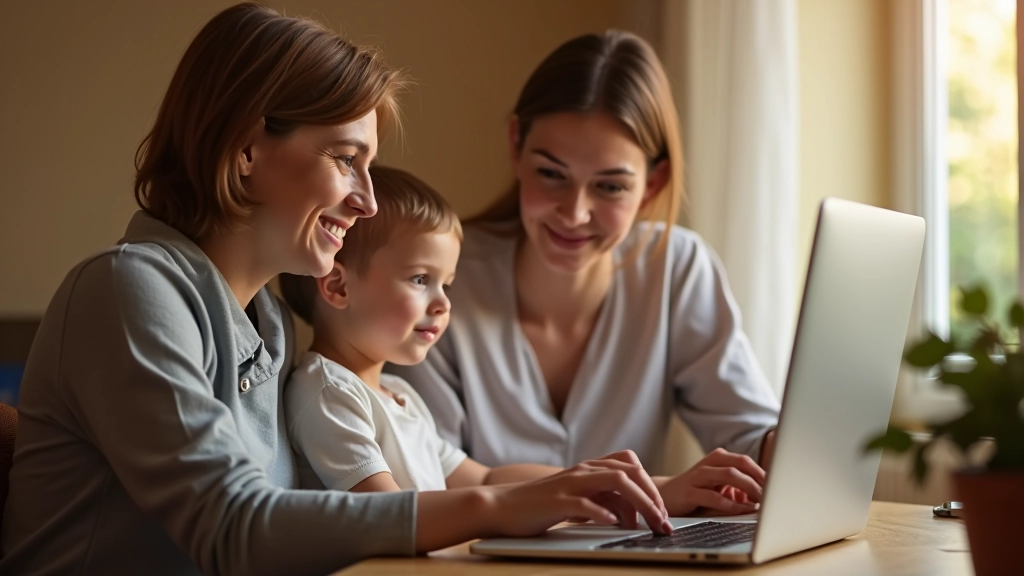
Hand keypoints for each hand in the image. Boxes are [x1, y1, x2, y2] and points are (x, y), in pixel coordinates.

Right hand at [485, 450, 672, 536]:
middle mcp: (582, 471)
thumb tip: (631, 514)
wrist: (501, 506)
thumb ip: (602, 499)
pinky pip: (584, 502)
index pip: (630, 465)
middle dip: (652, 496)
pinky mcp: (556, 501)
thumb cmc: (541, 506)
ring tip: (649, 525)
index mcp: (588, 468)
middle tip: (662, 522)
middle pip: (629, 472)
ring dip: (638, 503)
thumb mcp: (577, 498)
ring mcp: (570, 484)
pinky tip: (612, 524)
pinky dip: (602, 512)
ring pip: (615, 482)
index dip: (650, 486)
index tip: (660, 512)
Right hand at [656, 448, 765, 515]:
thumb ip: (738, 487)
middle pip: (739, 465)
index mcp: (717, 458)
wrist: (666, 495)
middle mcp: (708, 463)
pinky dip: (730, 503)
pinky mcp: (689, 491)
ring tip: (760, 502)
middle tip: (771, 494)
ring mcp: (698, 476)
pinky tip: (740, 510)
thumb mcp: (719, 485)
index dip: (762, 473)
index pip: (745, 461)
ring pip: (728, 475)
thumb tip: (763, 496)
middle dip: (758, 480)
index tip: (777, 486)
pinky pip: (713, 495)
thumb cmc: (697, 490)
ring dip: (748, 488)